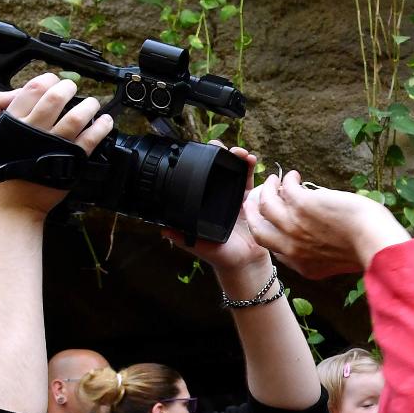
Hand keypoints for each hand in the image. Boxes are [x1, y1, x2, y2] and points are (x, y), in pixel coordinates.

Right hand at [0, 73, 113, 216]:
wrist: (11, 202)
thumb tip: (14, 91)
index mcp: (13, 121)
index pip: (34, 88)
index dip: (48, 80)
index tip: (54, 81)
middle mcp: (34, 131)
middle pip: (56, 98)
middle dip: (68, 88)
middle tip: (73, 89)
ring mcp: (54, 145)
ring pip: (75, 117)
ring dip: (88, 105)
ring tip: (92, 103)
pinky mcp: (70, 160)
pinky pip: (89, 139)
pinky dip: (100, 128)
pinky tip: (105, 122)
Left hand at [167, 145, 269, 274]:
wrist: (244, 264)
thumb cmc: (219, 255)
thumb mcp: (197, 244)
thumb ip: (181, 236)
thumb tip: (163, 229)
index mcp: (203, 203)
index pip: (198, 177)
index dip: (199, 163)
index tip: (200, 153)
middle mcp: (217, 196)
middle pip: (217, 169)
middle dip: (219, 154)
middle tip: (219, 148)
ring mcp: (234, 197)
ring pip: (234, 171)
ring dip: (236, 158)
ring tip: (239, 152)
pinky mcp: (250, 200)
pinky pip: (250, 181)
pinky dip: (250, 168)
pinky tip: (251, 159)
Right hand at [246, 171, 409, 278]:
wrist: (374, 242)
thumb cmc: (369, 249)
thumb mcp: (339, 260)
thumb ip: (324, 252)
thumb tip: (324, 232)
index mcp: (304, 265)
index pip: (277, 250)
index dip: (272, 233)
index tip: (273, 221)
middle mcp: (292, 249)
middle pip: (258, 230)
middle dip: (254, 213)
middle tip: (258, 199)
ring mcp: (292, 226)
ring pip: (265, 204)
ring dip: (268, 189)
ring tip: (274, 180)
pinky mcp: (300, 204)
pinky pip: (285, 187)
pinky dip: (288, 179)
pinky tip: (294, 176)